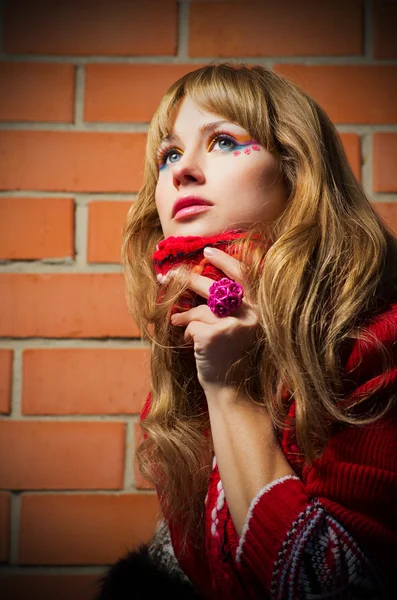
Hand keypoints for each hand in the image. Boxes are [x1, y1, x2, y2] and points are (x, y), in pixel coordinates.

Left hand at [170, 247, 259, 392]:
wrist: (232, 390)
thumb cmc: (230, 357)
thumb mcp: (236, 327)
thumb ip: (227, 306)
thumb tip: (199, 280)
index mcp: (258, 309)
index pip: (242, 274)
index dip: (224, 261)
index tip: (208, 252)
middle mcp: (250, 314)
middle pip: (215, 287)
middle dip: (189, 279)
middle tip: (168, 275)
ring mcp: (233, 324)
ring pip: (200, 308)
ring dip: (183, 313)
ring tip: (175, 318)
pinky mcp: (215, 335)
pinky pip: (192, 324)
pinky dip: (185, 332)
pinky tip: (187, 342)